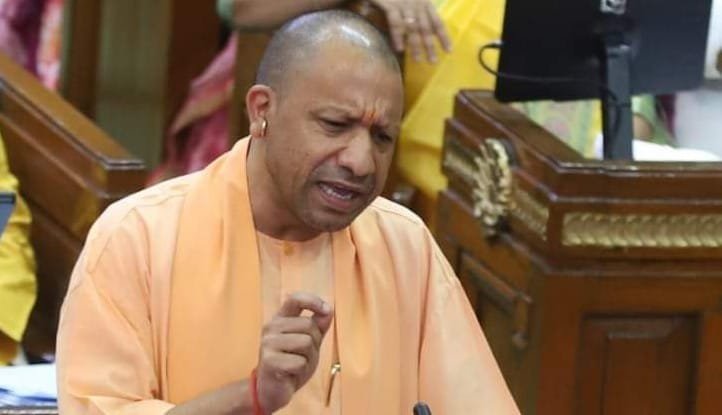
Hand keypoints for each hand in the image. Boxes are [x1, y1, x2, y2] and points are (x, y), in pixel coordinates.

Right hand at [256, 292, 333, 412]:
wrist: (272, 390)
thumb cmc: (291, 363)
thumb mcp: (309, 343)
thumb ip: (318, 326)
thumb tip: (328, 309)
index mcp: (280, 319)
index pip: (295, 299)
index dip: (313, 301)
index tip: (326, 310)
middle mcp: (271, 327)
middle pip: (309, 325)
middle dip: (314, 343)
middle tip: (303, 356)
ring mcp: (268, 343)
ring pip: (306, 343)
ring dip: (309, 358)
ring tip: (297, 365)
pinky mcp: (269, 361)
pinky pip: (300, 362)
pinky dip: (301, 371)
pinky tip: (291, 374)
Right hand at [370, 0, 450, 62]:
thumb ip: (421, 10)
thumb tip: (427, 28)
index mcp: (425, 2)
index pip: (437, 22)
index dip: (444, 37)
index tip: (449, 51)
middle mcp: (417, 4)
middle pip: (426, 28)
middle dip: (430, 46)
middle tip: (433, 62)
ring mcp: (405, 5)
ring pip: (413, 28)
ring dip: (415, 45)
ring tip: (418, 60)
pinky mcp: (391, 5)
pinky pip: (396, 23)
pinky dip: (397, 36)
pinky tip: (400, 49)